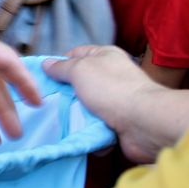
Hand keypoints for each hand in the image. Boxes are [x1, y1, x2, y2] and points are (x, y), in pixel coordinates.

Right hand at [44, 45, 161, 161]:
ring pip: (85, 107)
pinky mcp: (117, 123)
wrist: (143, 122)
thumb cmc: (111, 89)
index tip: (45, 78)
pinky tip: (81, 133)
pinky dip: (89, 131)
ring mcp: (115, 101)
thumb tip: (46, 63)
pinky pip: (95, 126)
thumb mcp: (80, 70)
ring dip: (76, 116)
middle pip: (79, 83)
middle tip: (48, 102)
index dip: (60, 64)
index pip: (76, 54)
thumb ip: (62, 67)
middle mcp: (111, 75)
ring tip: (61, 121)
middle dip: (65, 94)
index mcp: (105, 55)